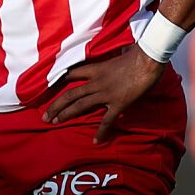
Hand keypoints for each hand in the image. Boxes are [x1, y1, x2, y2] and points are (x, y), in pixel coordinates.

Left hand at [44, 46, 161, 142]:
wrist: (148, 59)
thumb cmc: (137, 53)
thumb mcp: (118, 53)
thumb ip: (111, 59)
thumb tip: (116, 54)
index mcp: (96, 68)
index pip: (71, 74)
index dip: (58, 81)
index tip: (47, 89)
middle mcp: (96, 82)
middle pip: (70, 94)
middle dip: (56, 106)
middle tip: (45, 116)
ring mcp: (106, 93)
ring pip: (80, 105)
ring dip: (66, 115)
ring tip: (56, 123)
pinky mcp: (118, 103)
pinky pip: (107, 120)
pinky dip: (101, 131)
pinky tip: (95, 141)